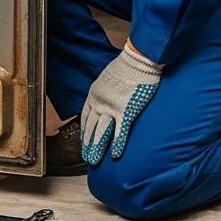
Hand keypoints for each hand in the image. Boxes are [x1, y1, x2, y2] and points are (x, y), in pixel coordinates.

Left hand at [80, 44, 161, 165]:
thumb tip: (106, 97)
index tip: (83, 140)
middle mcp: (99, 102)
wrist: (137, 60)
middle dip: (88, 143)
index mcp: (94, 93)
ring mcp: (112, 107)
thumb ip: (104, 90)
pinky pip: (120, 131)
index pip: (85, 116)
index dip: (84, 130)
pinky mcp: (126, 111)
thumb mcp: (107, 77)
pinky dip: (117, 143)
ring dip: (97, 147)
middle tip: (87, 157)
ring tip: (94, 160)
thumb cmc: (126, 66)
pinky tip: (114, 154)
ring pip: (101, 132)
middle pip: (91, 127)